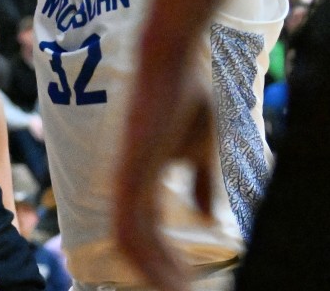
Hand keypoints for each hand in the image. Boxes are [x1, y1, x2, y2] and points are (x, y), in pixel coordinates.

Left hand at [114, 51, 216, 290]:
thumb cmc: (186, 95)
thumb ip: (198, 182)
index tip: (185, 282)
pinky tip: (174, 278)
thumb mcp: (199, 148)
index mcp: (140, 177)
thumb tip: (205, 215)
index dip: (162, 261)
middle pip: (132, 245)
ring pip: (129, 244)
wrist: (170, 61)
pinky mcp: (130, 173)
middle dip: (156, 275)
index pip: (142, 231)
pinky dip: (151, 258)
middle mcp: (125, 182)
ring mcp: (124, 178)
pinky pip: (133, 228)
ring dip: (155, 274)